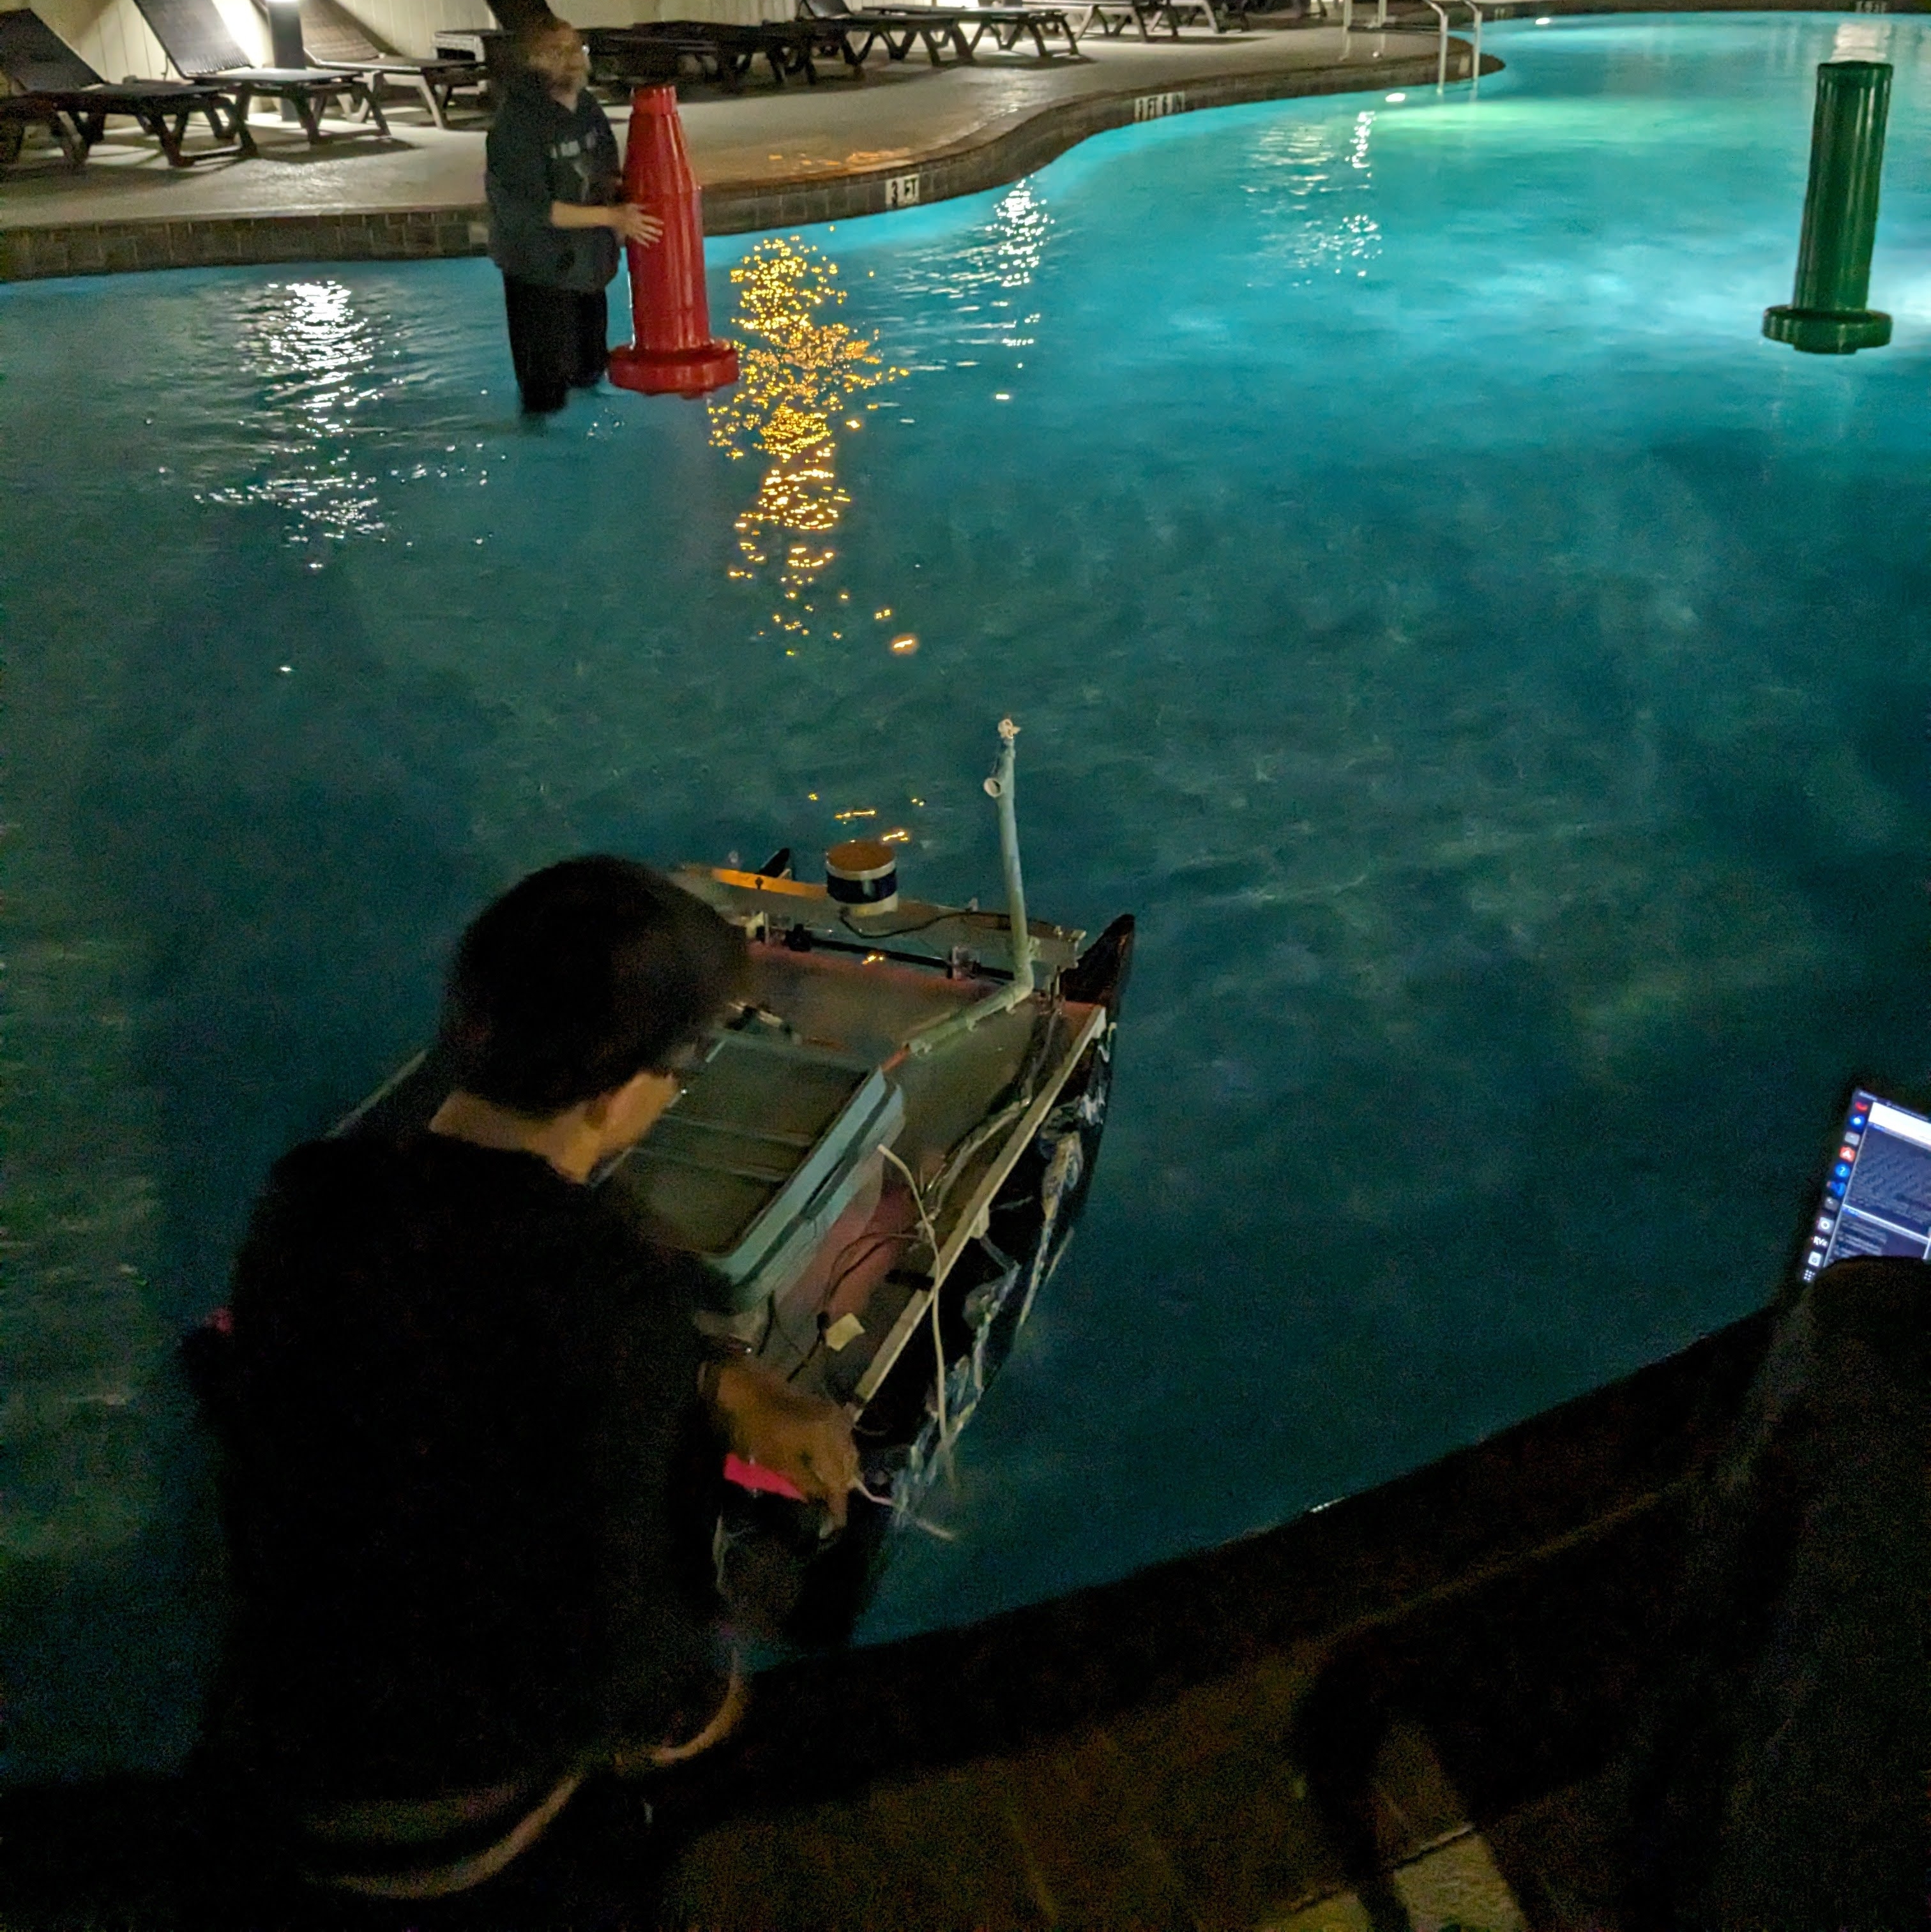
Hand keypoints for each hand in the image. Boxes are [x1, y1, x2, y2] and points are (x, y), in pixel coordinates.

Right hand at [609, 203, 662, 246]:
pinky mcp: (630, 235)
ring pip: (644, 235)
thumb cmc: (622, 209)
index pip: (650, 219)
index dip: (656, 221)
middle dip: (655, 231)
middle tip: (661, 233)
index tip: (662, 223)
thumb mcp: (632, 205)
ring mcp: (634, 231)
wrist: (612, 217)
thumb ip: (641, 207)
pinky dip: (643, 243)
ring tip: (657, 241)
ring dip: (651, 238)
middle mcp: (638, 225)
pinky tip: (647, 245)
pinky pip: (638, 239)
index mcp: (638, 217)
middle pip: (648, 229)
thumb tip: (649, 205)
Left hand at [711, 1362, 859, 1528]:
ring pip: (848, 1451)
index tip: (836, 1526)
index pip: (839, 1481)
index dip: (838, 1505)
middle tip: (833, 1509)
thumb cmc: (755, 1427)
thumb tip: (823, 1500)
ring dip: (843, 1471)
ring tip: (831, 1490)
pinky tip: (829, 1465)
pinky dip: (838, 1454)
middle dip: (843, 1488)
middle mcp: (838, 1426)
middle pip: (849, 1465)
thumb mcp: (776, 1461)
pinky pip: (842, 1437)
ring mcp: (834, 1414)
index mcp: (826, 1440)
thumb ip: (804, 1483)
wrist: (744, 1386)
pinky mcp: (827, 1408)